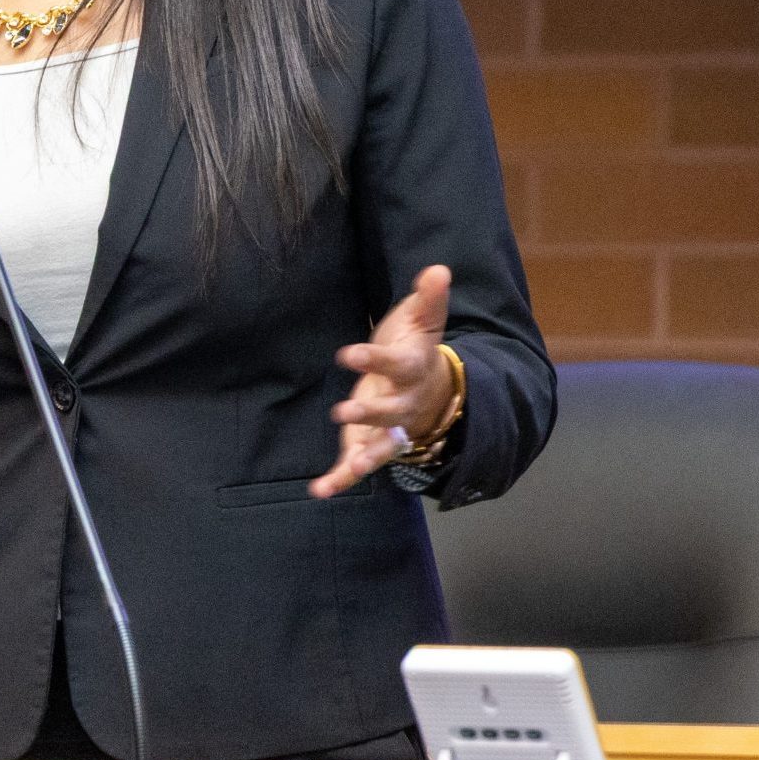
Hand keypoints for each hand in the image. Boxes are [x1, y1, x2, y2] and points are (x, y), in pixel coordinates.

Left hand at [309, 264, 452, 499]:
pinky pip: (359, 465)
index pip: (394, 364)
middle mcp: (403, 404)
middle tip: (344, 410)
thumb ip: (429, 298)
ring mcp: (389, 429)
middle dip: (369, 412)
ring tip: (346, 470)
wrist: (434, 391)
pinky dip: (342, 479)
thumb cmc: (418, 349)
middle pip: (389, 413)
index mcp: (411, 370)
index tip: (348, 353)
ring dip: (363, 457)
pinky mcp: (372, 444)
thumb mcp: (424, 320)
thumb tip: (438, 269)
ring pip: (380, 447)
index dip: (373, 359)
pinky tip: (320, 491)